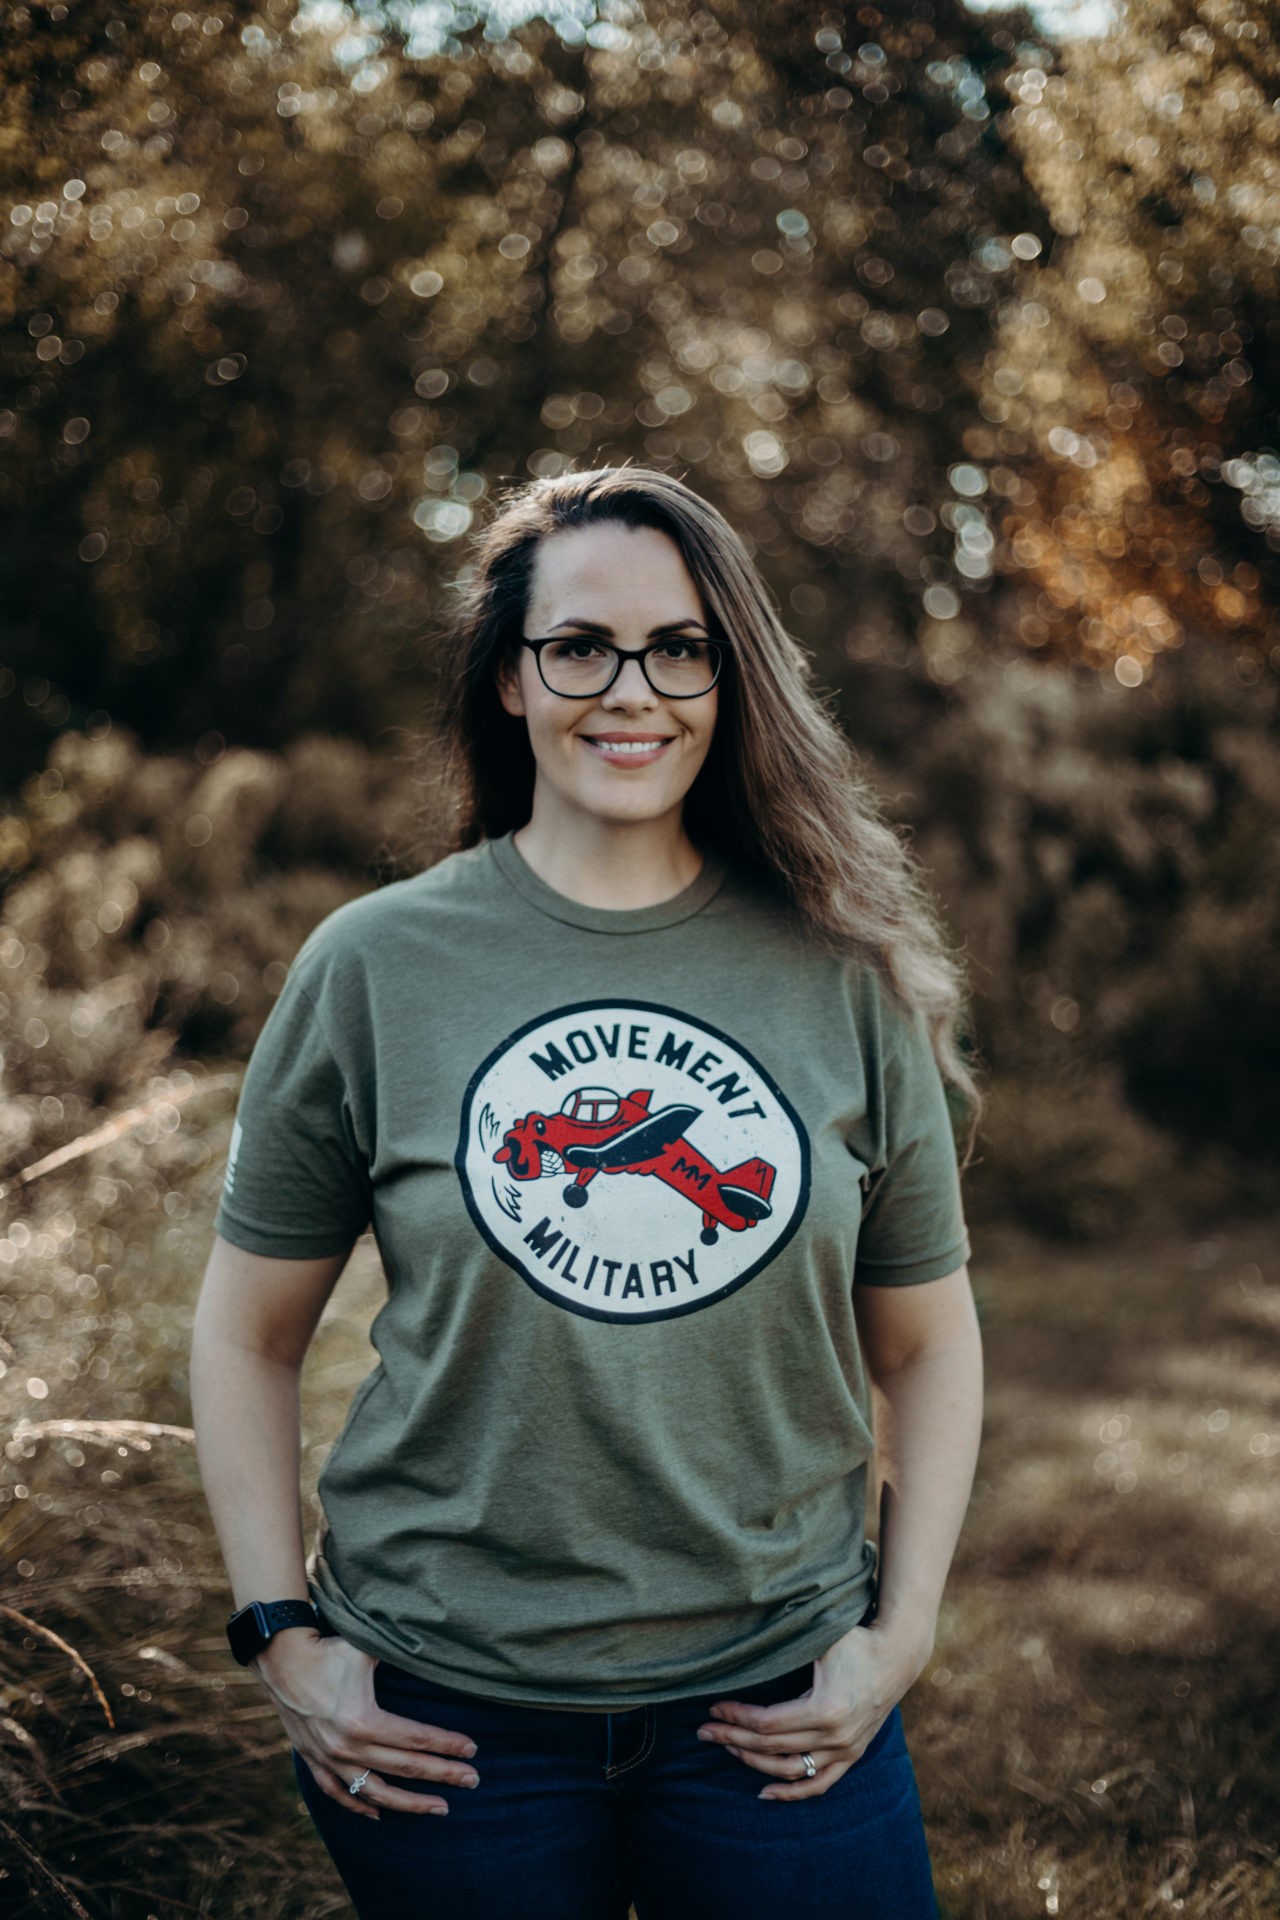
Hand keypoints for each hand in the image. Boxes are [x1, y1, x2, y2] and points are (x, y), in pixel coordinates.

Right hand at [251, 1629, 479, 1820]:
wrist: (280, 1659)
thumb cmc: (328, 1649)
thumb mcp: (366, 1647)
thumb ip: (399, 1652)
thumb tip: (434, 1647)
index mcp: (364, 1721)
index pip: (417, 1739)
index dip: (447, 1745)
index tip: (472, 1750)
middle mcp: (347, 1748)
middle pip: (406, 1768)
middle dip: (443, 1775)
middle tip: (473, 1780)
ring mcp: (330, 1759)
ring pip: (376, 1792)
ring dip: (410, 1803)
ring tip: (439, 1808)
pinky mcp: (314, 1761)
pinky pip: (338, 1794)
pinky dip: (359, 1806)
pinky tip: (381, 1814)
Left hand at [695, 1618, 932, 1800]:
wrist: (897, 1657)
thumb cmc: (856, 1641)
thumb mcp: (822, 1637)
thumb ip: (788, 1640)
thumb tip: (748, 1633)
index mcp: (824, 1709)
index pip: (767, 1724)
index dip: (736, 1718)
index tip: (713, 1708)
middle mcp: (834, 1737)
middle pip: (772, 1747)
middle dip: (733, 1738)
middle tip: (704, 1731)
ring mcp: (844, 1750)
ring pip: (790, 1769)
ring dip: (754, 1762)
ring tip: (727, 1747)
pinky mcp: (851, 1756)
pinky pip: (819, 1784)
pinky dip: (792, 1793)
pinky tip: (765, 1793)